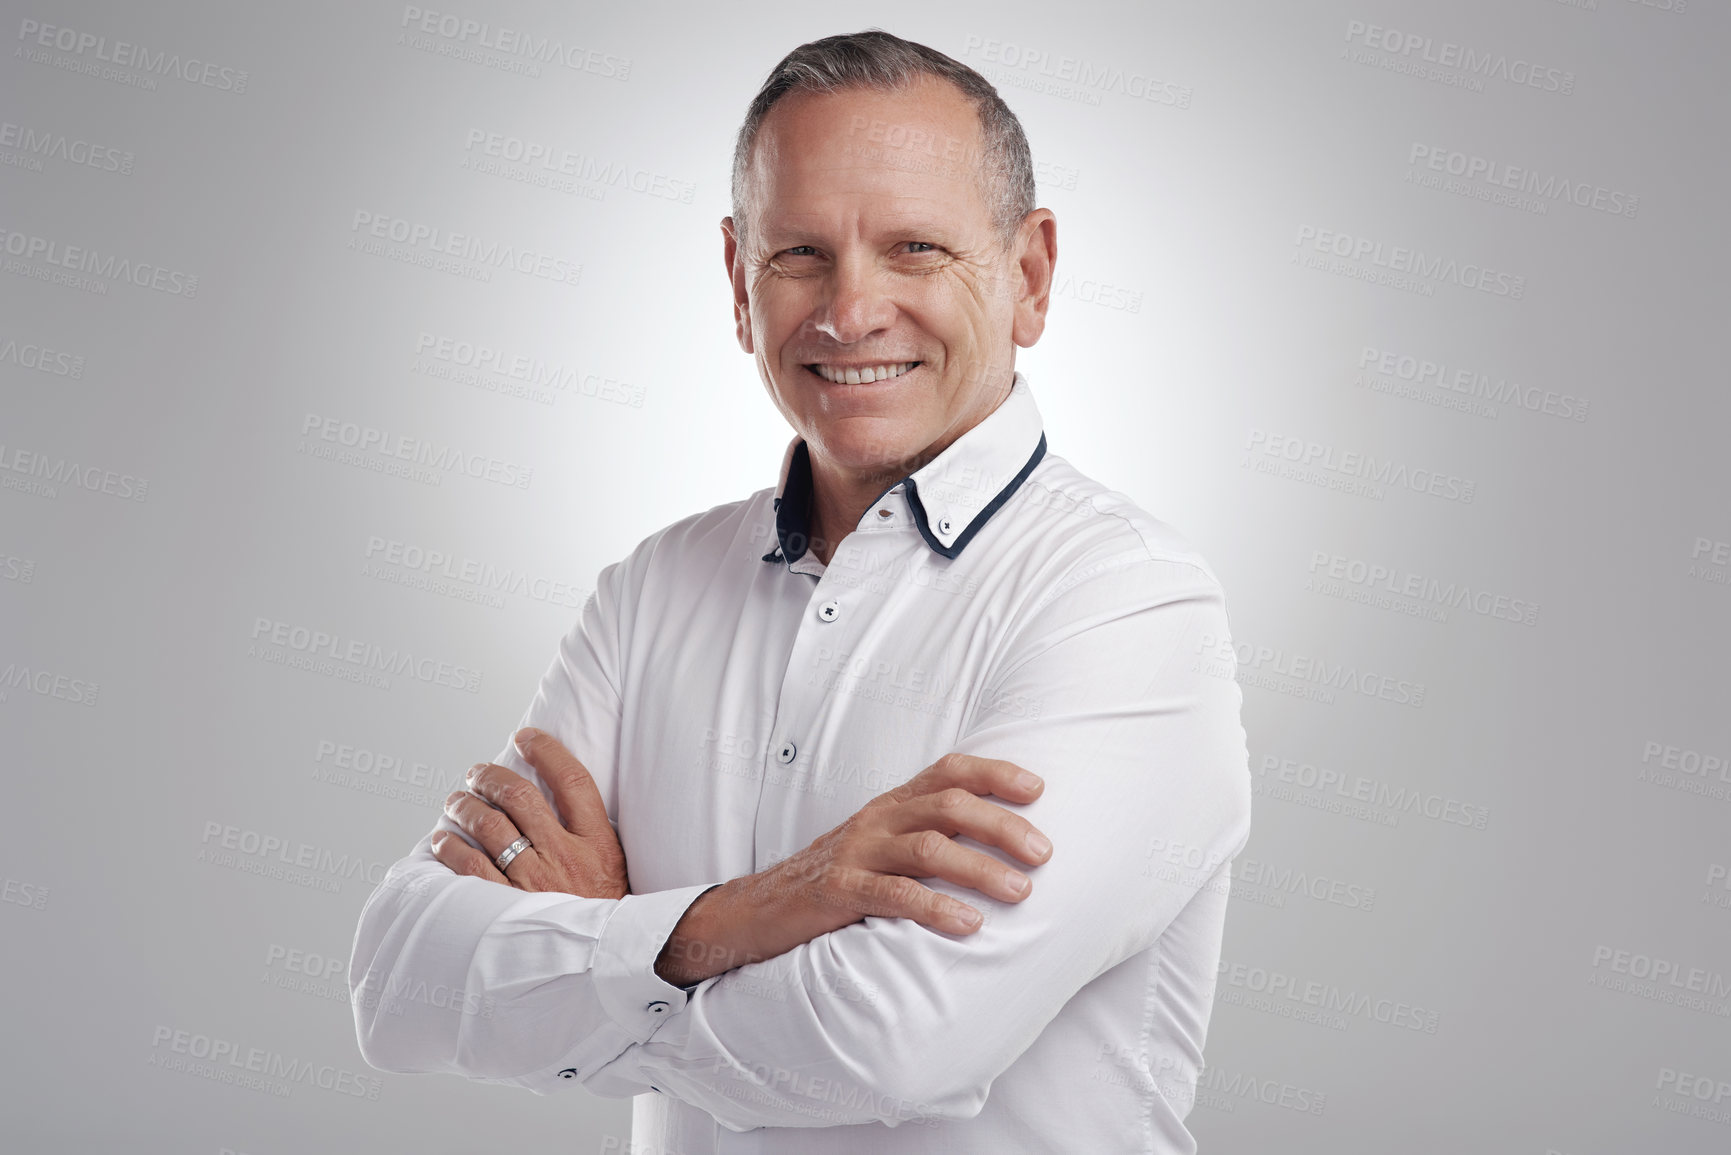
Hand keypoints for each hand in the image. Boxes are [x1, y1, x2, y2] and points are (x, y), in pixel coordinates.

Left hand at [431, 727, 629, 899]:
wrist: (601, 969)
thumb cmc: (604, 916)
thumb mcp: (615, 869)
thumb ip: (592, 834)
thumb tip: (557, 797)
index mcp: (598, 843)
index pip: (572, 780)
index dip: (546, 751)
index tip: (526, 738)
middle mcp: (565, 857)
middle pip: (521, 797)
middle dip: (491, 776)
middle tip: (477, 772)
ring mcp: (534, 883)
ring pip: (489, 826)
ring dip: (465, 805)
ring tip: (456, 801)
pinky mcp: (506, 908)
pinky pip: (467, 867)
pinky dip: (450, 846)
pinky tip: (444, 840)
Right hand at [656, 753, 1050, 985]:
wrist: (759, 908)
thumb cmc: (837, 879)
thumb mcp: (882, 845)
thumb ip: (929, 835)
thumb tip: (1002, 842)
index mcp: (892, 804)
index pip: (948, 771)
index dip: (994, 773)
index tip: (1038, 790)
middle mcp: (877, 820)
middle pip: (948, 806)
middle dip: (1002, 826)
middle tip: (1044, 854)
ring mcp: (856, 852)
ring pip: (928, 849)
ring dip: (980, 868)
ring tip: (1021, 892)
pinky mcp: (837, 891)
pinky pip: (892, 895)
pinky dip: (935, 908)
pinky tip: (968, 924)